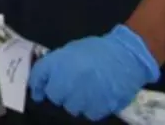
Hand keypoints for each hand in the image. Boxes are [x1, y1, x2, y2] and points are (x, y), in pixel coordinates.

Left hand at [28, 24, 159, 120]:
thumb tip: (46, 78)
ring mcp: (82, 96)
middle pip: (54, 96)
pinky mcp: (99, 107)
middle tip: (70, 88)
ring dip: (76, 102)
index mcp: (58, 62)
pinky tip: (98, 98)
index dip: (37, 86)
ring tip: (87, 92)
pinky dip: (92, 108)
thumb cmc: (99, 50)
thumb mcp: (72, 50)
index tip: (38, 93)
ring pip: (71, 108)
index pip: (38, 78)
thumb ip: (57, 64)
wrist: (127, 55)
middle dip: (59, 93)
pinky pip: (89, 114)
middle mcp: (66, 80)